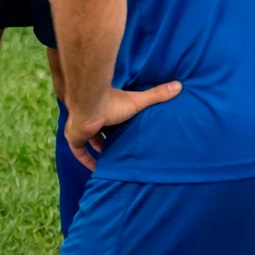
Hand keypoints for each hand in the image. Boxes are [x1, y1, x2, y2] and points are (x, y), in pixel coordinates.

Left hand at [65, 81, 182, 170]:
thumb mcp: (137, 100)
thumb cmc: (112, 103)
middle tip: (120, 149)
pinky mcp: (75, 139)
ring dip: (99, 149)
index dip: (116, 125)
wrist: (89, 106)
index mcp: (104, 108)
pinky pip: (79, 152)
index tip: (125, 132)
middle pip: (99, 130)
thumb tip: (179, 85)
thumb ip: (156, 95)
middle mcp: (90, 117)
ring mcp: (81, 128)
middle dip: (107, 139)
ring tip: (112, 160)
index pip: (110, 118)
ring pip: (89, 140)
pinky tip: (97, 169)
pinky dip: (86, 161)